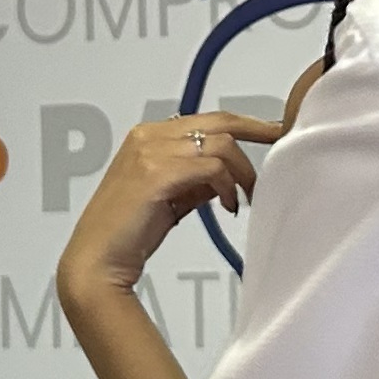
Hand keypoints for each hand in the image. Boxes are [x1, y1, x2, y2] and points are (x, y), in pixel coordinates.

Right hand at [56, 110, 284, 303]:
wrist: (98, 259)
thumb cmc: (128, 232)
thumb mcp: (169, 197)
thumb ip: (194, 179)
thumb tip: (227, 175)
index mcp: (147, 135)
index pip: (207, 119)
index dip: (244, 123)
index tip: (271, 130)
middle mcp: (148, 136)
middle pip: (218, 123)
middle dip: (256, 131)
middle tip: (280, 143)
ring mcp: (151, 152)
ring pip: (220, 146)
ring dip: (241, 174)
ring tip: (241, 200)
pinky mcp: (157, 174)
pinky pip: (211, 169)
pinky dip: (227, 187)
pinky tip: (227, 207)